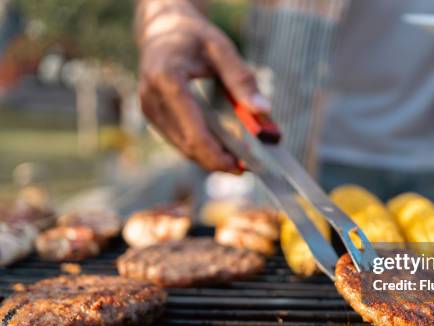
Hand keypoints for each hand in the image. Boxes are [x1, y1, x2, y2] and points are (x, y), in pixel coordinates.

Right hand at [136, 0, 269, 171]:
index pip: (193, 130)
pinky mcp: (153, 117)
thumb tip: (263, 110)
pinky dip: (201, 149)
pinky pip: (179, 141)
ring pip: (182, 148)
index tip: (242, 166)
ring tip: (239, 161)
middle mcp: (152, 99)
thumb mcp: (222, 48)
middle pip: (188, 145)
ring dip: (210, 159)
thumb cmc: (194, 37)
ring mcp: (149, 110)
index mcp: (167, 79)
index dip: (217, 154)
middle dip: (217, 162)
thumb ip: (242, 79)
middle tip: (247, 168)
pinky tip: (222, 150)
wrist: (162, 29)